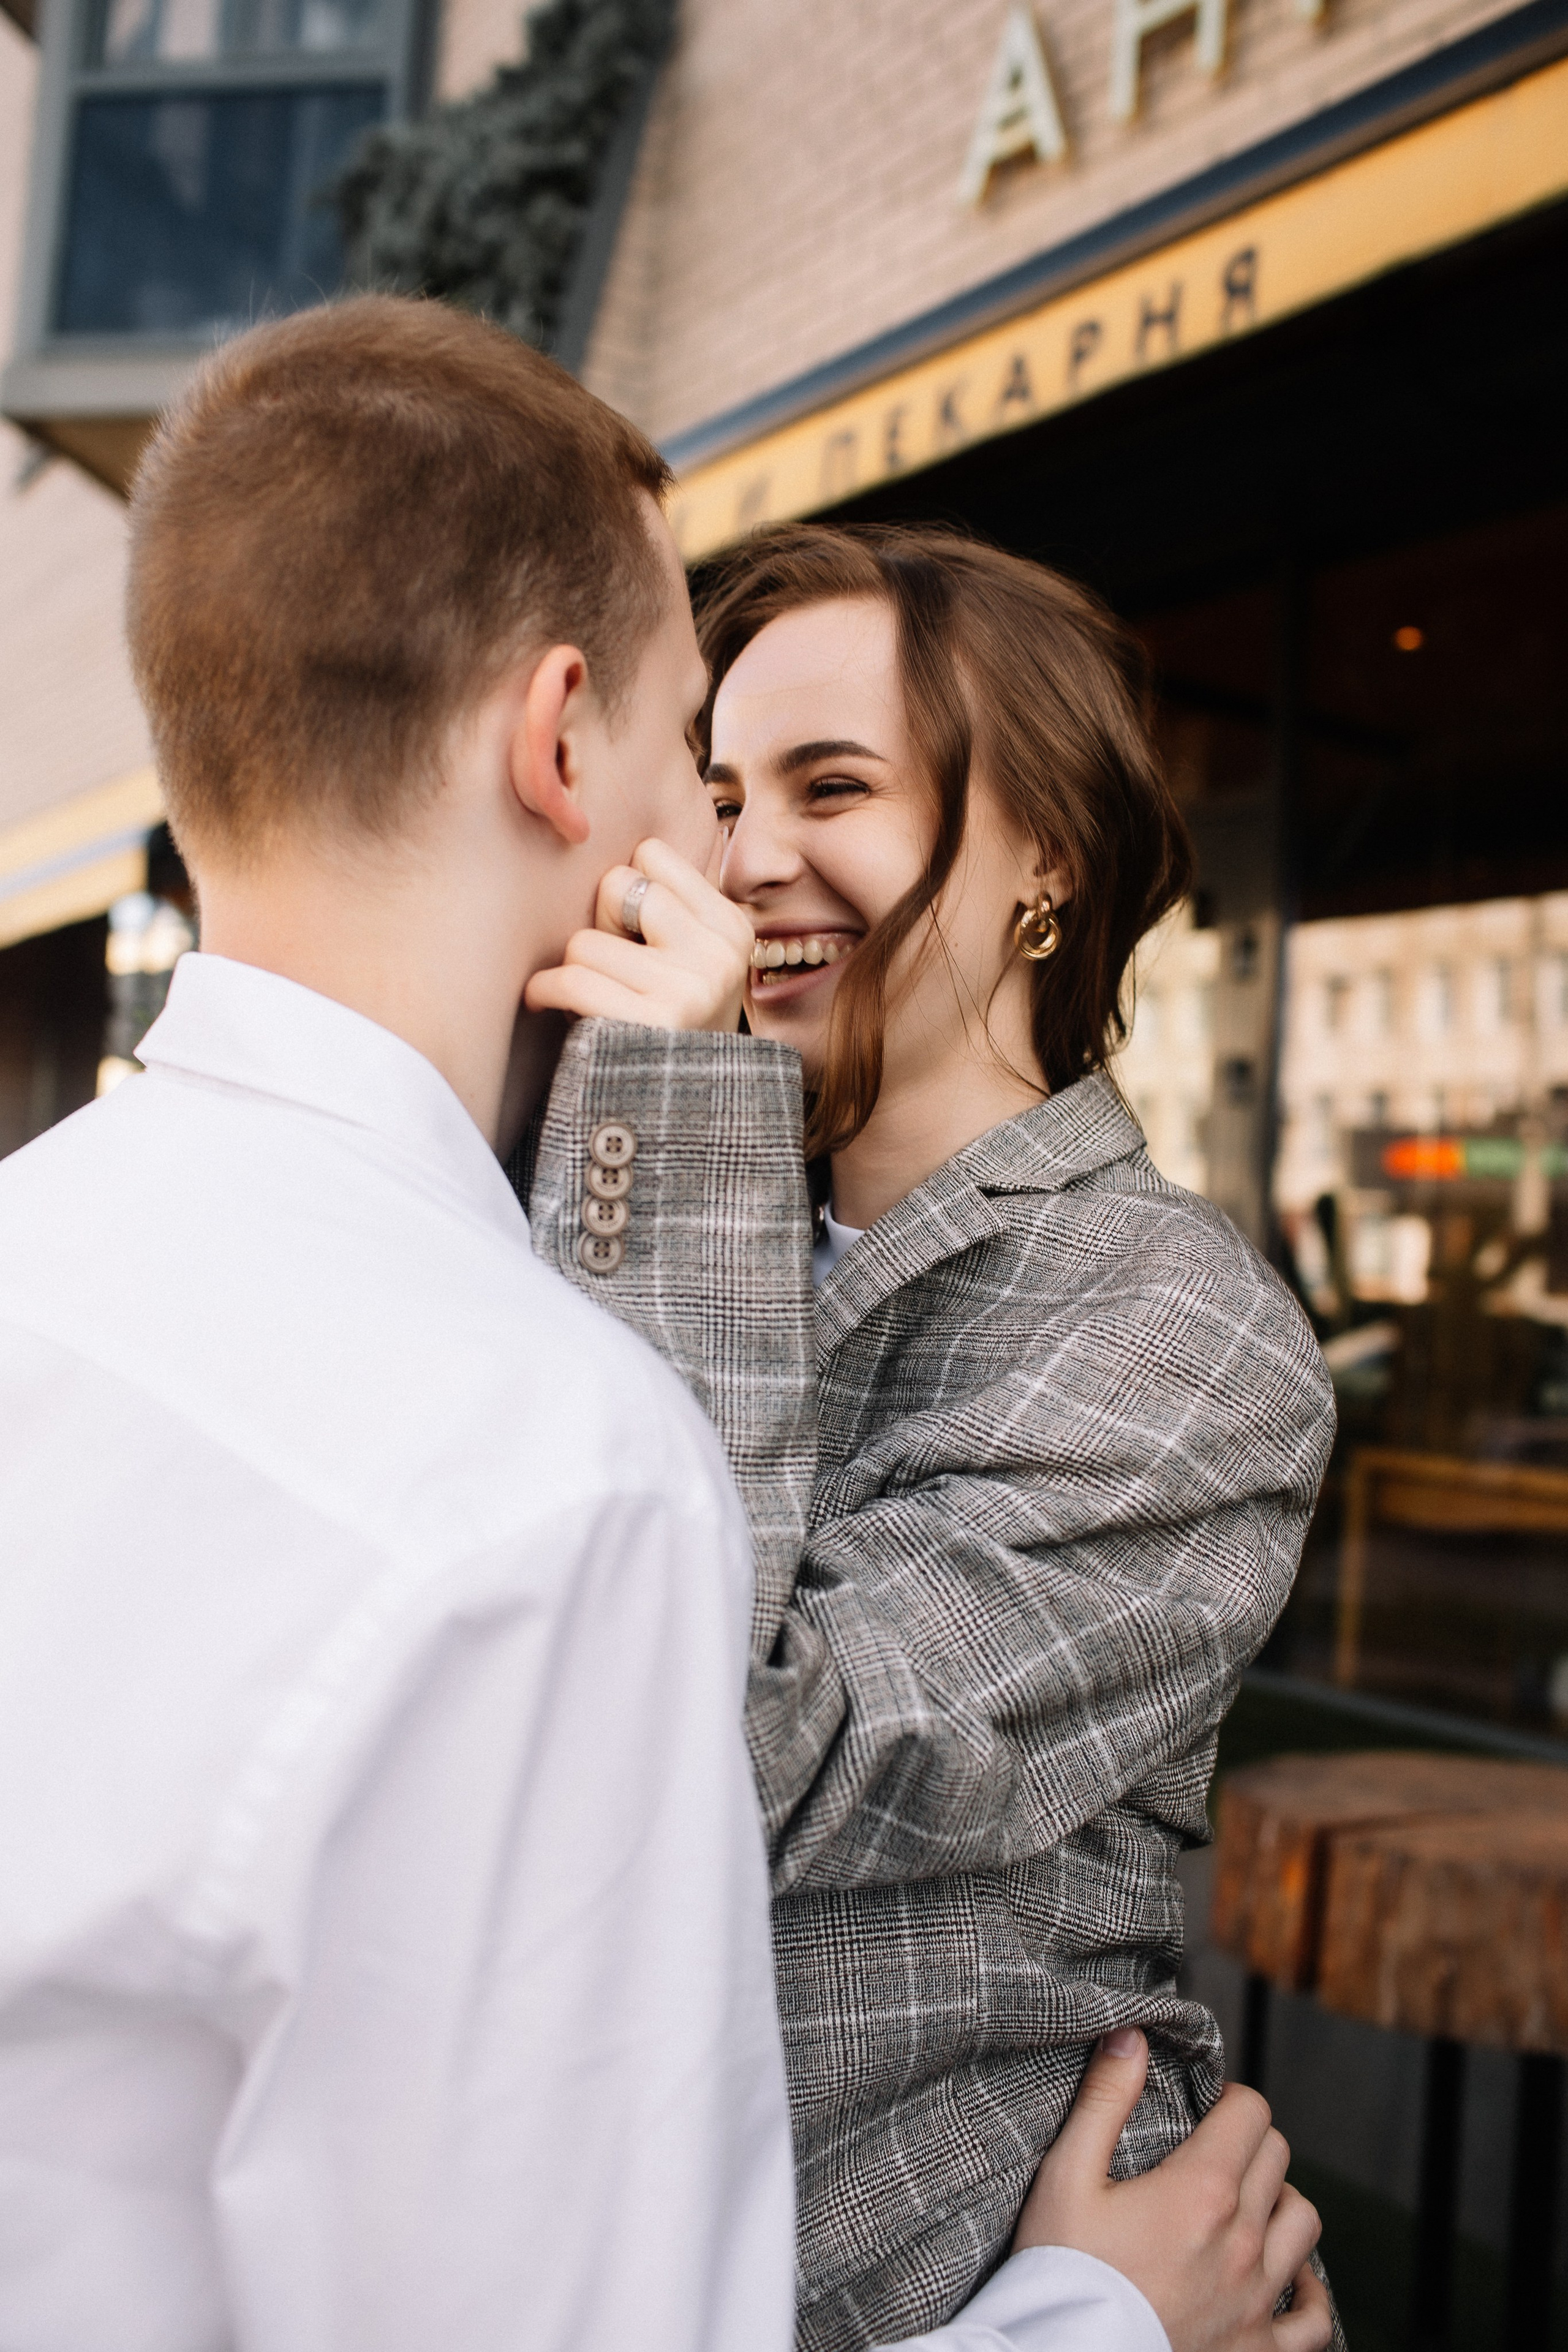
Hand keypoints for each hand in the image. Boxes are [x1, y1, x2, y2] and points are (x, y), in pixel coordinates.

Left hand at [524, 838, 754, 1033]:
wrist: (677, 1126)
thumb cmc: (664, 1032)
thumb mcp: (686, 963)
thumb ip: (665, 908)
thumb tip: (583, 816)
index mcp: (734, 929)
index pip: (650, 856)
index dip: (625, 894)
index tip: (627, 933)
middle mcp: (720, 954)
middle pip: (616, 887)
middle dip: (598, 928)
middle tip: (610, 973)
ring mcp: (690, 988)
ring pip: (584, 941)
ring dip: (575, 975)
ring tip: (597, 1006)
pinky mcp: (650, 1022)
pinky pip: (568, 978)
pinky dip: (547, 994)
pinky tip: (553, 1010)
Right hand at [1014, 2030, 1329, 2351]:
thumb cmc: (1062, 2274)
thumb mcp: (1066, 2176)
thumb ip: (1104, 2100)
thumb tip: (1131, 2035)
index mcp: (1201, 2191)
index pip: (1252, 2113)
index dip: (1230, 2100)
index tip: (1204, 2110)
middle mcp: (1242, 2242)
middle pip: (1277, 2159)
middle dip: (1249, 2141)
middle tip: (1212, 2151)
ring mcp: (1255, 2301)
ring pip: (1303, 2225)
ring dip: (1280, 2203)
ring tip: (1247, 2204)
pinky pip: (1314, 2320)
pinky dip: (1308, 2294)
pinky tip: (1287, 2278)